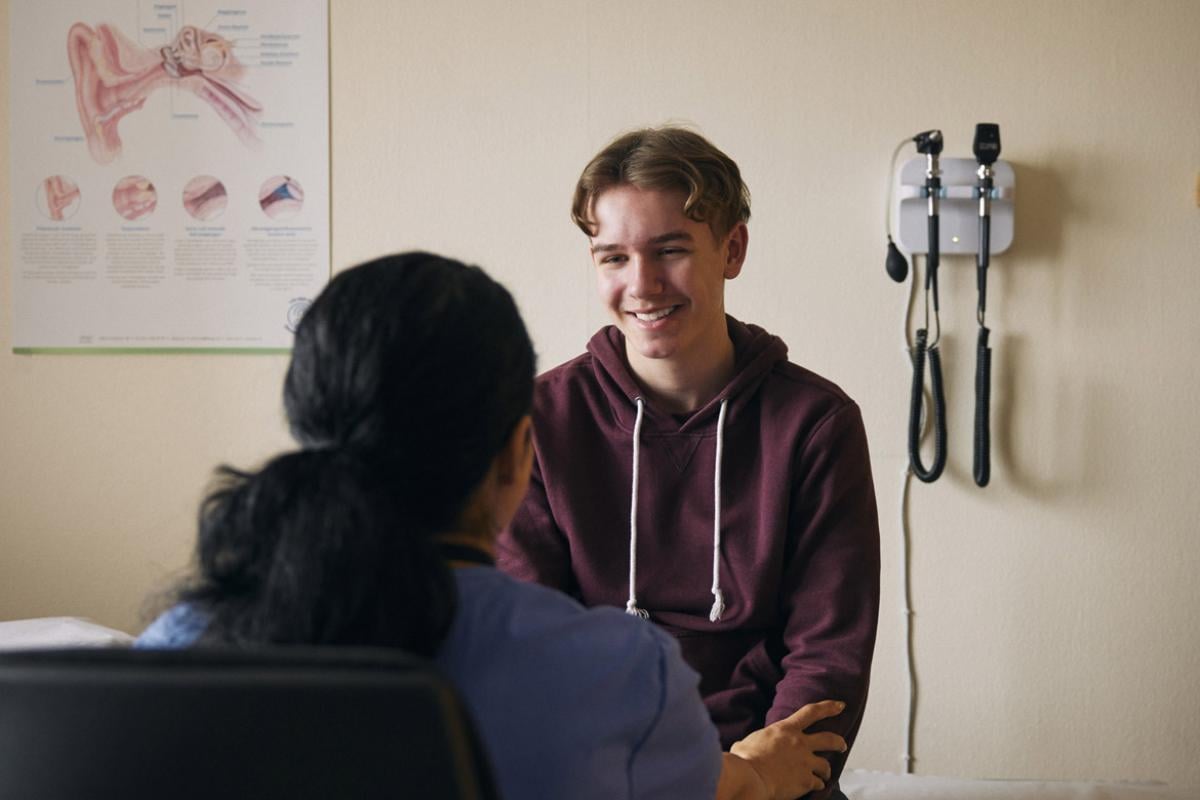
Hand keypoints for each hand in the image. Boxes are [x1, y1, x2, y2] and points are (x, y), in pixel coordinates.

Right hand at [729, 700, 847, 799]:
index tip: (840, 705)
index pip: (811, 712)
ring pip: (826, 765)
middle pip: (829, 739)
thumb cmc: (744, 760)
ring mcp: (805, 763)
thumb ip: (755, 742)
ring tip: (824, 775)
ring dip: (826, 770)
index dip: (828, 707)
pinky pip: (818, 784)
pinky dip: (817, 785)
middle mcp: (800, 744)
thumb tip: (744, 746)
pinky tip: (814, 787)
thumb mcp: (748, 742)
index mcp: (786, 729)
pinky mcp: (806, 781)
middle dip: (839, 742)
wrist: (750, 778)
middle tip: (842, 745)